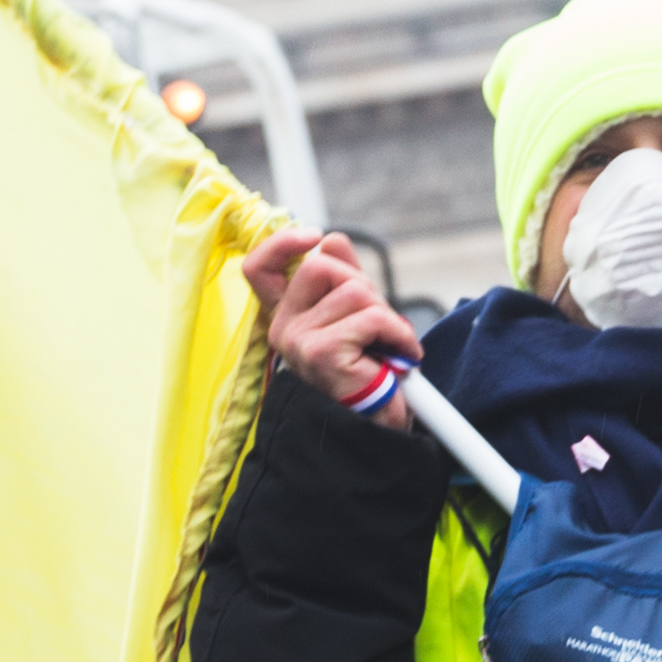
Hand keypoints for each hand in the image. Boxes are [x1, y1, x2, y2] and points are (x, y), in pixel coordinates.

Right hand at [241, 227, 417, 413]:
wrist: (377, 426)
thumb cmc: (368, 372)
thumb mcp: (355, 315)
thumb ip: (343, 276)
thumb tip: (331, 240)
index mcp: (288, 315)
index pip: (259, 267)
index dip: (281, 242)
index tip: (314, 236)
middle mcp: (283, 327)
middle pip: (320, 265)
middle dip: (364, 285)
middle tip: (379, 322)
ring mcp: (298, 340)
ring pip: (354, 290)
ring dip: (386, 314)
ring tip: (389, 344)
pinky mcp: (321, 352)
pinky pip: (372, 317)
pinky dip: (399, 333)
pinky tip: (403, 354)